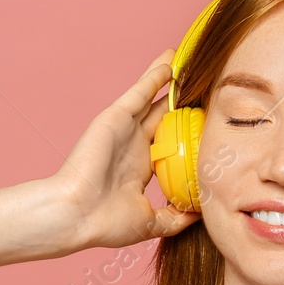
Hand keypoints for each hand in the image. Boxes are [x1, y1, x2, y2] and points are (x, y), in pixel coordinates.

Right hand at [45, 49, 201, 249]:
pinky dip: (154, 77)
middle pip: (162, 115)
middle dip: (178, 100)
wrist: (77, 215)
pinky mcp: (116, 118)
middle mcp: (134, 146)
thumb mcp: (151, 222)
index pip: (169, 143)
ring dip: (167, 80)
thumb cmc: (105, 223)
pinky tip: (169, 62)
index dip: (185, 131)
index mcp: (141, 168)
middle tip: (199, 83)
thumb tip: (199, 215)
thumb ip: (175, 217)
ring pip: (151, 98)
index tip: (206, 122)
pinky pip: (139, 92)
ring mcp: (124, 130)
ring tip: (184, 61)